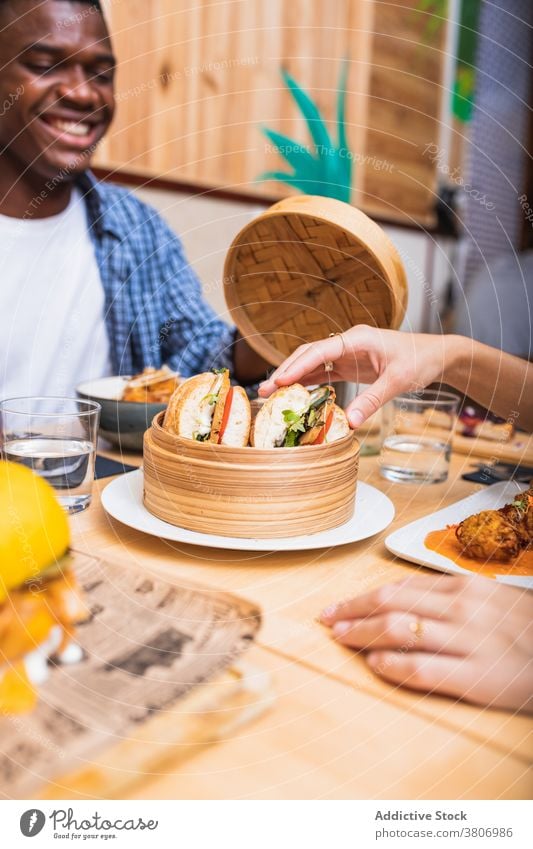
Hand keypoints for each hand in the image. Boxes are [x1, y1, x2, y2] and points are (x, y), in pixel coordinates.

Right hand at [258, 326, 448, 426]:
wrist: (436, 355)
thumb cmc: (419, 361)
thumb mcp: (398, 381)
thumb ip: (373, 400)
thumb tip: (350, 423)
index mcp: (357, 338)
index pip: (319, 351)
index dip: (297, 365)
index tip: (279, 380)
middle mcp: (347, 343)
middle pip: (308, 355)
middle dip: (286, 371)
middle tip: (264, 390)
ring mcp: (347, 354)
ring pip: (312, 364)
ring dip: (292, 378)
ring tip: (270, 394)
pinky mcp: (350, 365)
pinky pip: (323, 373)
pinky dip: (307, 383)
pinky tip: (293, 395)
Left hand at [320, 573, 532, 713]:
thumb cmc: (524, 630)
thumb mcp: (489, 600)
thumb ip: (449, 599)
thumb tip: (401, 603)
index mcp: (463, 588)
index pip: (398, 588)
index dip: (361, 597)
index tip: (337, 606)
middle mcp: (461, 609)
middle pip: (389, 604)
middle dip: (351, 612)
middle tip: (327, 621)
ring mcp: (468, 641)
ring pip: (398, 630)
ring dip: (362, 635)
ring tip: (342, 640)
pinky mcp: (477, 677)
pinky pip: (421, 668)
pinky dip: (391, 666)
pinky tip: (374, 666)